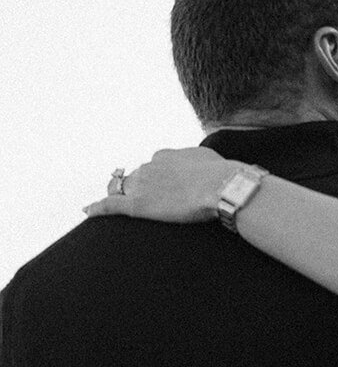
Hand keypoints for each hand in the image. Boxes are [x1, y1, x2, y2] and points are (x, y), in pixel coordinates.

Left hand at [83, 148, 238, 222]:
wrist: (222, 186)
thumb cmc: (222, 174)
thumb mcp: (209, 158)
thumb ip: (197, 160)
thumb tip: (202, 165)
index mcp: (164, 155)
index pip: (152, 166)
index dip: (155, 178)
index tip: (164, 188)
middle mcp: (149, 166)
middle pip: (135, 178)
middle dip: (139, 189)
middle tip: (154, 203)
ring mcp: (142, 185)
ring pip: (123, 190)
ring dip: (122, 197)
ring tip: (127, 208)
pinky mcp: (138, 205)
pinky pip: (110, 205)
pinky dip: (96, 207)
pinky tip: (86, 211)